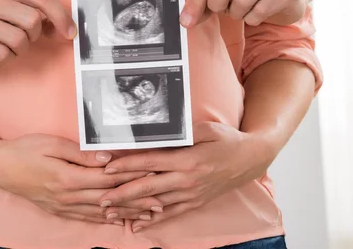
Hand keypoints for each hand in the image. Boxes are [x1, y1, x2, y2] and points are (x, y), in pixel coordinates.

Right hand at [0, 0, 76, 67]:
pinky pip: (4, 55)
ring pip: (20, 40)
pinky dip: (5, 57)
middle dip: (35, 34)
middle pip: (33, 20)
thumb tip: (64, 26)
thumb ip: (34, 7)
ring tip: (7, 44)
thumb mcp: (8, 1)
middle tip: (24, 37)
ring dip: (20, 48)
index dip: (61, 16)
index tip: (69, 33)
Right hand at [0, 134, 152, 224]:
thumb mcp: (52, 145)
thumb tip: (107, 158)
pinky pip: (85, 218)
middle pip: (109, 199)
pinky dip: (104, 220)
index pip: (108, 179)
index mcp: (68, 178)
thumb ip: (81, 154)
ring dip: (125, 213)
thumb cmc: (25, 150)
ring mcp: (62, 206)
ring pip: (100, 212)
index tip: (152, 177)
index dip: (131, 179)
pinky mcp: (57, 209)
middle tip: (160, 203)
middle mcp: (68, 196)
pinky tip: (116, 221)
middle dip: (136, 201)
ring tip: (146, 215)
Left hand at [98, 122, 275, 231]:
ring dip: (132, 208)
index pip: (150, 161)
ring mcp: (191, 194)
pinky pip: (171, 213)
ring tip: (110, 212)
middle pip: (148, 187)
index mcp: (188, 159)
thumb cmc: (227, 140)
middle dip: (121, 193)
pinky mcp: (195, 202)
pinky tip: (136, 223)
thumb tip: (153, 132)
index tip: (107, 168)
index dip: (127, 165)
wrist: (251, 159)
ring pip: (155, 203)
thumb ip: (179, 132)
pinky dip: (152, 219)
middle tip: (100, 198)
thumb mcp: (205, 129)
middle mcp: (187, 179)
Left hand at [180, 0, 308, 27]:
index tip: (186, 21)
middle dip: (216, 5)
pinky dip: (251, 19)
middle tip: (222, 9)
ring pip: (241, 2)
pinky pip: (257, 13)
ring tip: (243, 8)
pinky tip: (257, 12)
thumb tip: (186, 20)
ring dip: (236, 13)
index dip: (194, 1)